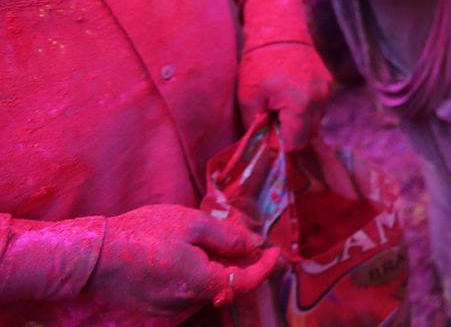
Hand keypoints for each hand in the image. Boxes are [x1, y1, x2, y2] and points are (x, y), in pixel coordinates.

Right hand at [87, 204, 281, 312]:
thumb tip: (253, 243)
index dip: (264, 267)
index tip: (276, 251)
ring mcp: (169, 307)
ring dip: (217, 268)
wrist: (94, 255)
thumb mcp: (191, 224)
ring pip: (206, 288)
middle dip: (241, 264)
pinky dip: (197, 273)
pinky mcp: (154, 305)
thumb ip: (226, 236)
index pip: (245, 282)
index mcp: (201, 283)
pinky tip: (189, 253)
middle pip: (226, 285)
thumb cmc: (143, 234)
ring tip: (214, 240)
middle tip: (248, 239)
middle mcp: (187, 303)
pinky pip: (186, 290)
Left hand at [237, 42, 332, 151]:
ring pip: (315, 121)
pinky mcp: (329, 82)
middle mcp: (320, 101)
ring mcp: (327, 91)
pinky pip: (319, 106)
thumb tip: (260, 144)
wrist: (280, 29)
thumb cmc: (260, 63)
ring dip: (300, 121)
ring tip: (281, 104)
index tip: (267, 130)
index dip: (279, 143)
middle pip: (308, 135)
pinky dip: (306, 107)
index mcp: (301, 106)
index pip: (295, 143)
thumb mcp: (249, 97)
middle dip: (291, 133)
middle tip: (272, 118)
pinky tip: (292, 95)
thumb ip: (256, 126)